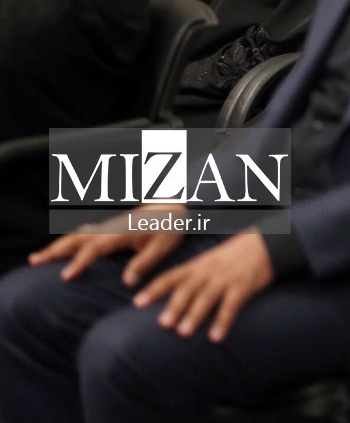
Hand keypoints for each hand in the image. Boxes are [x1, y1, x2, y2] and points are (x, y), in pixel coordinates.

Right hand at [29, 205, 185, 285]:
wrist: (176, 205)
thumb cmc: (171, 226)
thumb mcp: (163, 246)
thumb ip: (144, 263)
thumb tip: (127, 282)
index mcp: (121, 232)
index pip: (95, 248)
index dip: (79, 262)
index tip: (65, 276)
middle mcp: (111, 228)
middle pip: (77, 238)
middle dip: (55, 250)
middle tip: (34, 262)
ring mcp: (108, 227)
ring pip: (77, 234)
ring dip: (57, 245)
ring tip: (36, 258)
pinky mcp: (110, 229)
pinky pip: (84, 233)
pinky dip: (68, 241)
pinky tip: (60, 250)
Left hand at [132, 232, 273, 342]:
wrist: (265, 243)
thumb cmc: (233, 256)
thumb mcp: (209, 261)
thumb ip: (192, 277)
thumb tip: (171, 299)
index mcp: (197, 266)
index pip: (171, 277)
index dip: (153, 290)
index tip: (137, 303)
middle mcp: (208, 272)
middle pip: (187, 289)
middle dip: (174, 306)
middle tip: (162, 324)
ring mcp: (226, 279)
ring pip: (207, 298)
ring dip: (195, 315)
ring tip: (183, 333)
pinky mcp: (243, 286)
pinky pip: (231, 306)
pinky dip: (223, 322)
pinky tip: (216, 338)